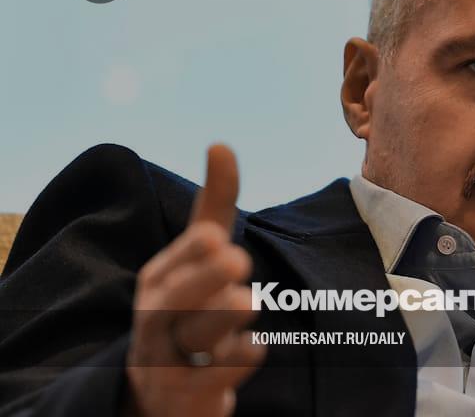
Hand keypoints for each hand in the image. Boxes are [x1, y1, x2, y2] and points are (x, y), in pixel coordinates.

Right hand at [124, 144, 265, 416]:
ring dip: (220, 319)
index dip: (194, 251)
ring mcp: (170, 358)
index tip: (216, 237)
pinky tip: (255, 348)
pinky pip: (214, 378)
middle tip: (237, 259)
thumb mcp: (197, 257)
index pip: (176, 262)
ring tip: (246, 301)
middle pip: (176, 299)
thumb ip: (214, 205)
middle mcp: (159, 317)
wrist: (162, 390)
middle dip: (203, 279)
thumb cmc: (188, 305)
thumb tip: (220, 143)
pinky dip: (235, 362)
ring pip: (194, 337)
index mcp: (161, 279)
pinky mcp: (189, 393)